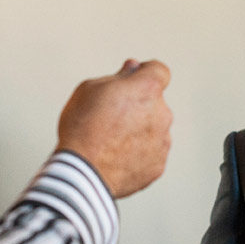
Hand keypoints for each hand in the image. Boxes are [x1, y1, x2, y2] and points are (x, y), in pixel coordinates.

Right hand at [56, 59, 171, 197]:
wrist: (82, 173)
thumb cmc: (82, 128)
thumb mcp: (89, 89)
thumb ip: (118, 76)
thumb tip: (132, 69)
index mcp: (147, 89)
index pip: (159, 71)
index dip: (145, 73)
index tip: (132, 80)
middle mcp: (162, 113)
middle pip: (155, 103)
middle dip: (138, 106)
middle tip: (110, 118)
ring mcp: (163, 141)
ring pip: (154, 129)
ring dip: (139, 131)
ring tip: (110, 142)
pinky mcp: (158, 165)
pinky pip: (150, 153)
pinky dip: (138, 153)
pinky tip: (116, 157)